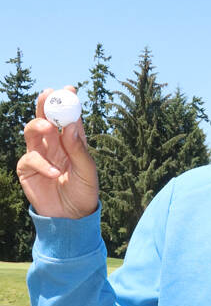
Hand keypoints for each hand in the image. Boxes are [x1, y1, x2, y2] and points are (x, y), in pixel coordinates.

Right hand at [17, 86, 98, 218]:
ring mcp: (39, 154)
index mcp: (73, 140)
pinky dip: (42, 164)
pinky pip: (30, 158)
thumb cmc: (84, 191)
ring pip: (32, 130)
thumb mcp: (87, 170)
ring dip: (39, 125)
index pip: (69, 116)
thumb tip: (73, 125)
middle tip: (48, 94)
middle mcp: (54, 143)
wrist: (71, 216)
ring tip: (49, 128)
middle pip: (45, 117)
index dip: (68, 101)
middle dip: (45, 104)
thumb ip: (79, 149)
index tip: (70, 89)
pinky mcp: (27, 169)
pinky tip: (55, 173)